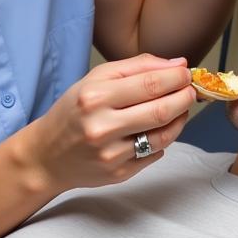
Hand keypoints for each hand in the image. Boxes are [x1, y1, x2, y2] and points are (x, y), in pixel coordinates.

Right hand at [17, 54, 194, 194]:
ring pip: (163, 135)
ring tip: (180, 108)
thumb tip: (177, 64)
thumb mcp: (96, 79)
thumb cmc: (73, 111)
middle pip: (161, 110)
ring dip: (180, 119)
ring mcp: (111, 154)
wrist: (46, 156)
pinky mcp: (118, 174)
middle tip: (191, 90)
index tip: (186, 72)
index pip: (149, 84)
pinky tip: (158, 129)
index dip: (176, 78)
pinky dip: (164, 139)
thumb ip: (137, 66)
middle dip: (185, 97)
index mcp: (95, 97)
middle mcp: (102, 127)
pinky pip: (155, 154)